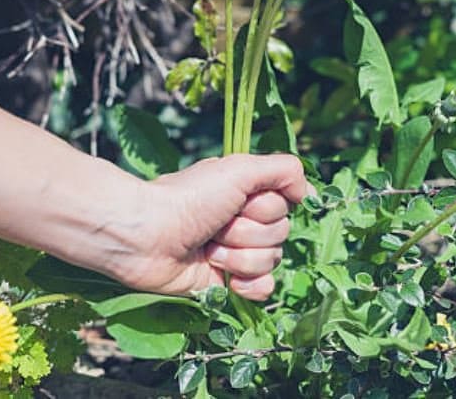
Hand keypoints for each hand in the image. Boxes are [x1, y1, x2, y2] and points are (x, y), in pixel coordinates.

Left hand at [105, 154, 309, 300]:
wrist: (147, 236)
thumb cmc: (189, 197)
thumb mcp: (239, 169)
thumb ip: (283, 170)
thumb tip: (308, 193)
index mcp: (247, 193)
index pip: (285, 206)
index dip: (265, 207)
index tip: (240, 202)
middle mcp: (244, 221)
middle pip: (280, 234)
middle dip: (248, 232)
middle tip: (216, 226)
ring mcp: (236, 253)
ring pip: (271, 261)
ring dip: (239, 255)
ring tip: (208, 248)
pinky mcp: (226, 282)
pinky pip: (263, 288)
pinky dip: (248, 284)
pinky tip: (227, 279)